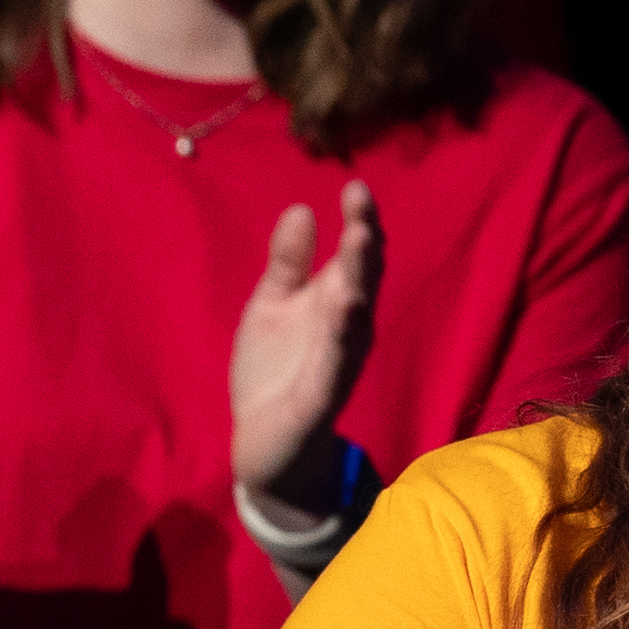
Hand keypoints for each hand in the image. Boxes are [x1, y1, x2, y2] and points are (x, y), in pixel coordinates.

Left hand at [230, 180, 381, 508]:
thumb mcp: (273, 305)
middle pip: (364, 280)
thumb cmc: (275, 369)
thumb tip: (302, 208)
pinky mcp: (321, 397)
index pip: (357, 256)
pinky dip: (341, 337)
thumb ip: (288, 262)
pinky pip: (335, 364)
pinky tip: (346, 308)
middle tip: (361, 207)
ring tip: (359, 242)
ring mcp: (338, 362)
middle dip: (365, 244)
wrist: (263, 443)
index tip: (355, 185)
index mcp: (336, 301)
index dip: (359, 221)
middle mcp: (347, 328)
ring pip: (355, 317)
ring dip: (359, 280)